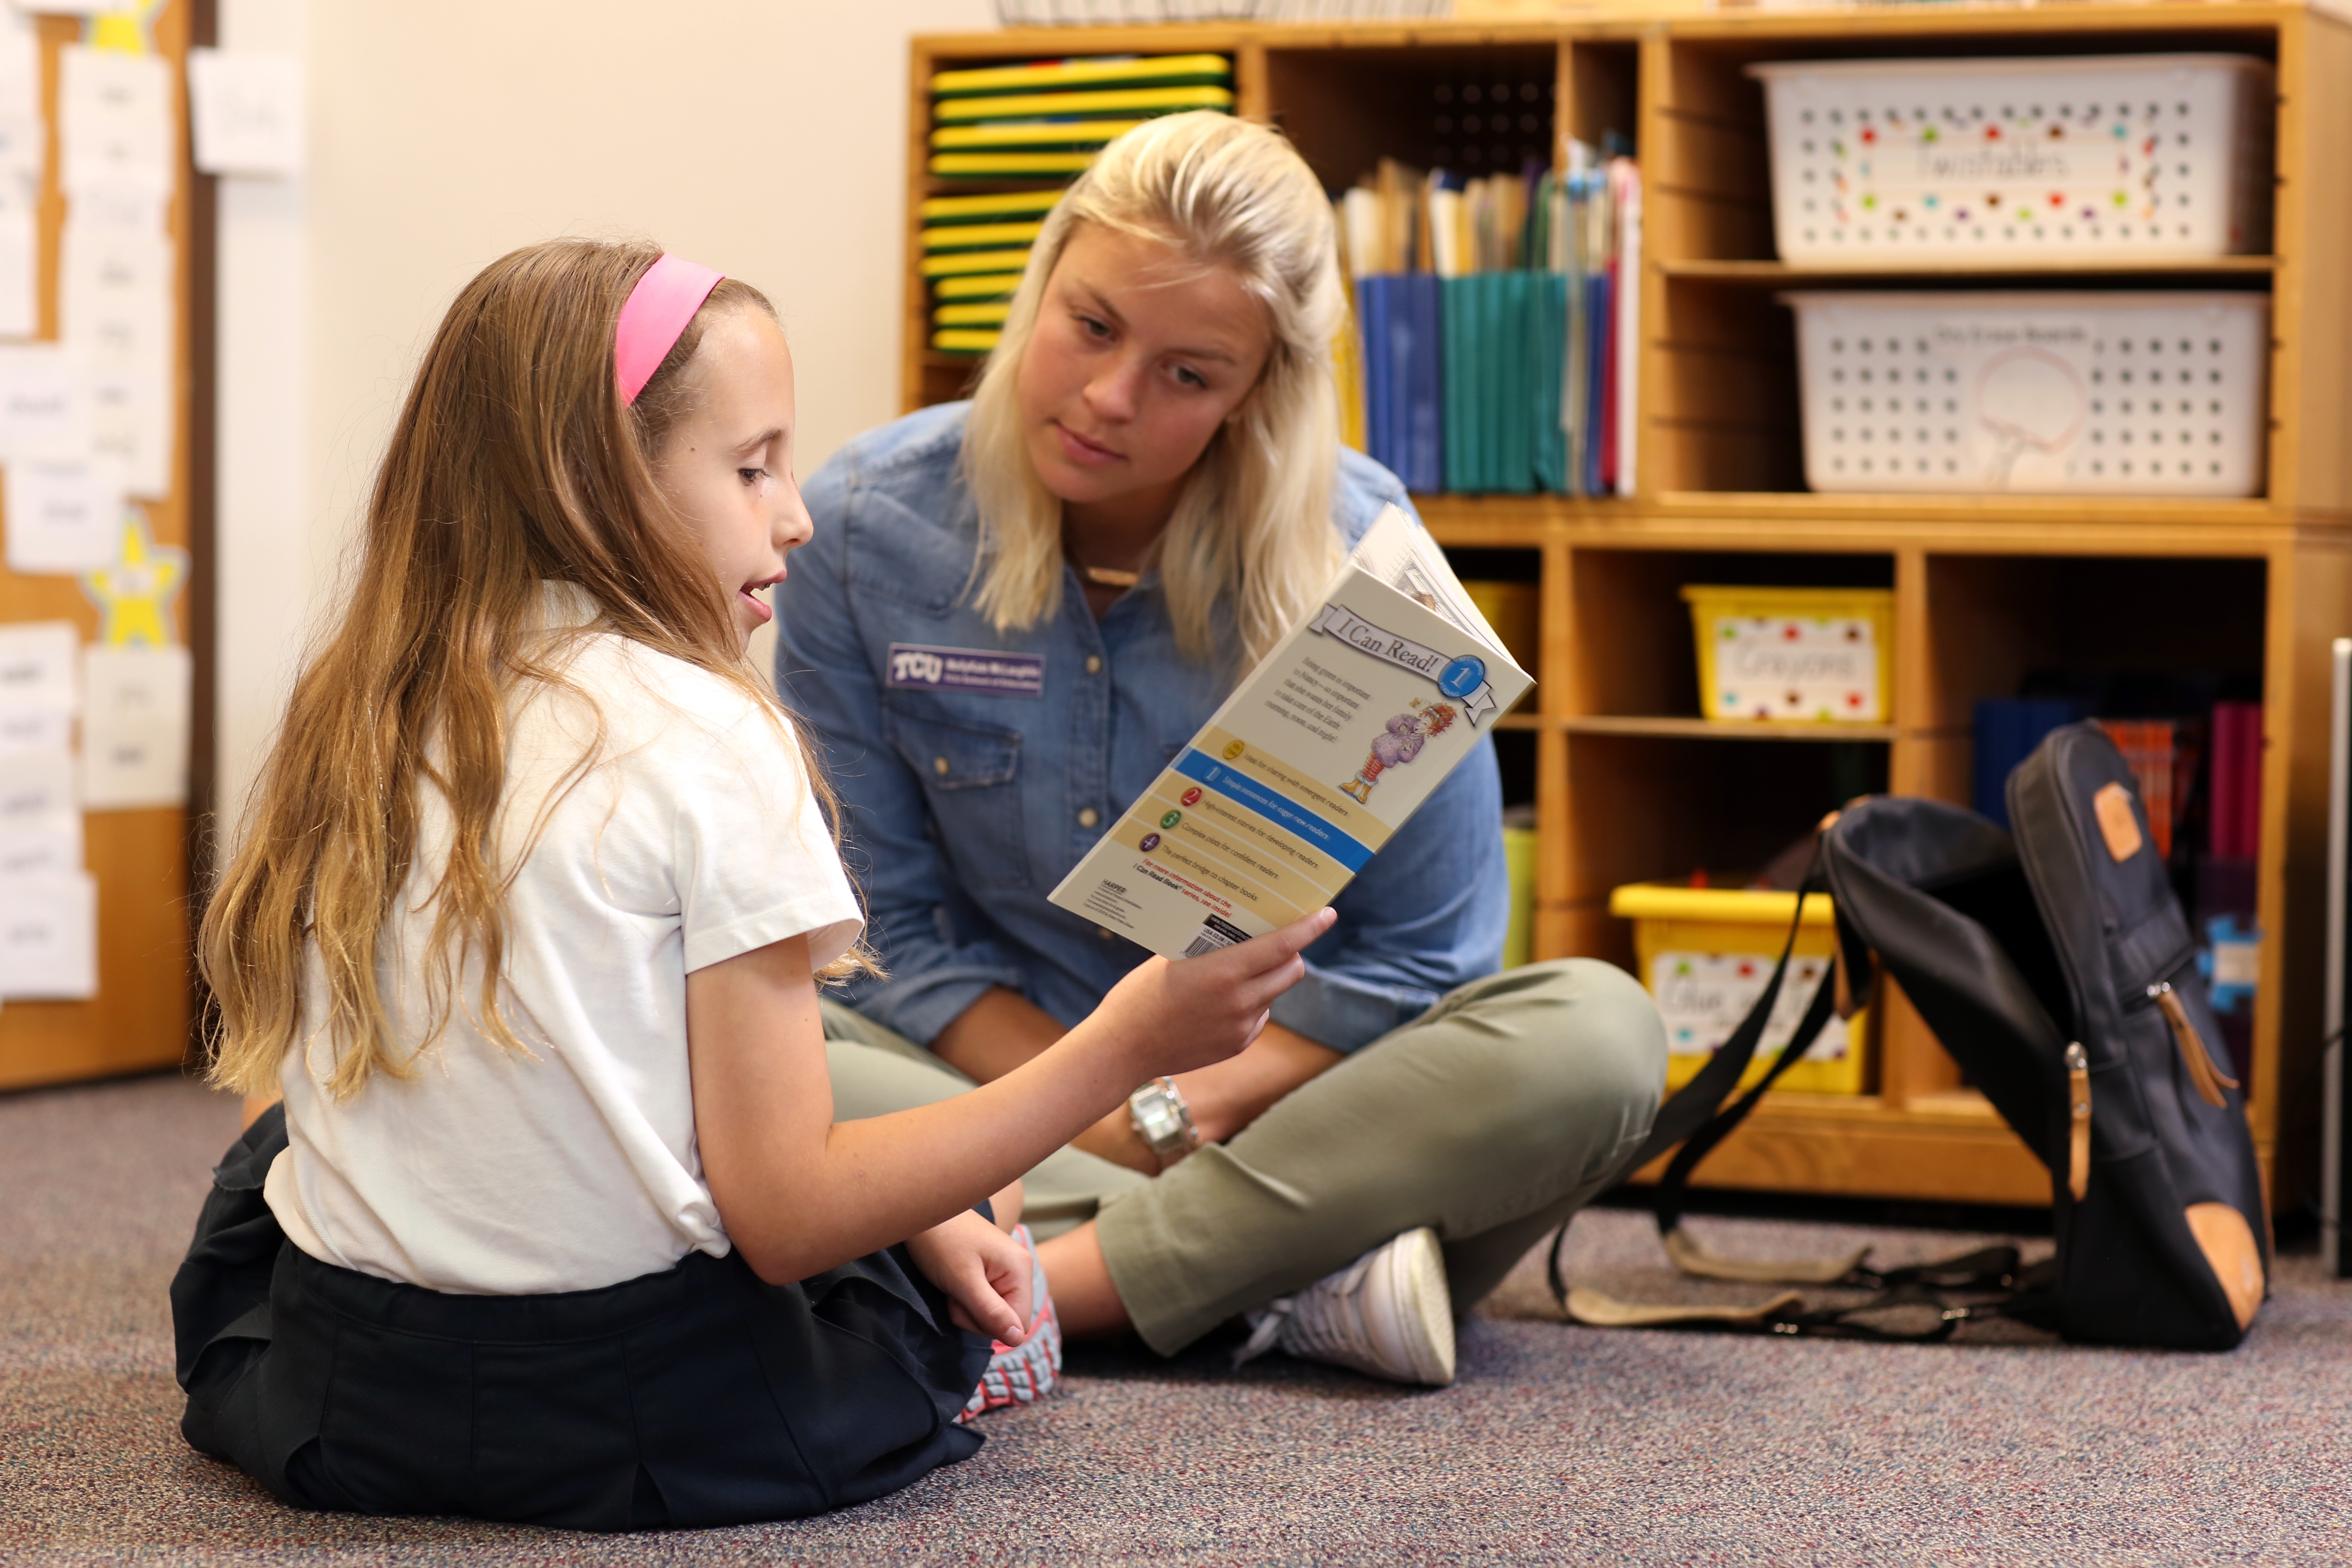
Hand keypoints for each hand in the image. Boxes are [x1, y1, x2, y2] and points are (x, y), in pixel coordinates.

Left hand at [904, 1209, 1034, 1344]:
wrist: (923, 1211)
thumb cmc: (941, 1242)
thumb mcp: (963, 1280)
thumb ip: (991, 1311)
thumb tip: (1017, 1340)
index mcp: (1020, 1269)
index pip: (1019, 1324)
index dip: (989, 1326)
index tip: (964, 1305)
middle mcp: (1020, 1269)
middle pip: (1007, 1319)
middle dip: (976, 1316)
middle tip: (955, 1293)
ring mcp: (1007, 1269)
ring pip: (994, 1312)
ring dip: (969, 1308)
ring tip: (953, 1285)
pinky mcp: (993, 1270)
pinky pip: (987, 1300)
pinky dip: (968, 1299)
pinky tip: (956, 1283)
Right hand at [1084, 907, 1335, 1083]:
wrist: (1121, 1049)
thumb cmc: (1140, 996)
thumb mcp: (1173, 959)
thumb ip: (1211, 948)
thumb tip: (1239, 932)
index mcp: (1225, 972)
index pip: (1282, 946)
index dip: (1309, 928)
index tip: (1327, 914)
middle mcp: (1240, 1001)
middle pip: (1291, 970)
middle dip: (1291, 953)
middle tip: (1276, 940)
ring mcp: (1241, 1028)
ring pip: (1274, 994)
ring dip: (1266, 979)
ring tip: (1235, 972)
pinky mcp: (1236, 1046)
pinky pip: (1258, 1017)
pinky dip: (1250, 1005)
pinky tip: (1220, 1002)